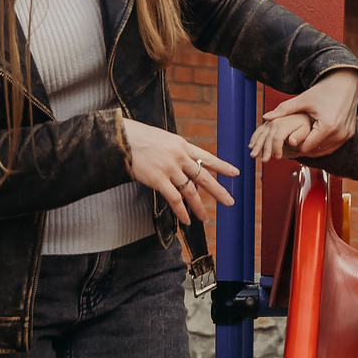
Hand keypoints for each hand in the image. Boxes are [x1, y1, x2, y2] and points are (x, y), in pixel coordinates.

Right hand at [121, 118, 237, 226]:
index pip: (207, 157)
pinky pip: (174, 199)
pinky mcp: (158, 179)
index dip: (222, 166)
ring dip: (198, 206)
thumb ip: (176, 151)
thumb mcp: (164, 139)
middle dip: (218, 190)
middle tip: (230, 201)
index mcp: (182, 145)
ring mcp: (170, 169)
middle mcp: (179, 157)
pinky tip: (186, 220)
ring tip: (205, 218)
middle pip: (204, 177)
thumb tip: (184, 162)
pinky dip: (181, 211)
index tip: (235, 173)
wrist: (121, 138)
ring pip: (190, 192)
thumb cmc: (139, 138)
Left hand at [251, 67, 357, 161]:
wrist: (346, 83)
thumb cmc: (324, 90)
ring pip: (324, 151)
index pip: (306, 146)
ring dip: (313, 148)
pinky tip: (314, 139)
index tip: (286, 140)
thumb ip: (284, 110)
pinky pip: (333, 146)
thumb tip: (265, 117)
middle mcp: (339, 133)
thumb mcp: (303, 100)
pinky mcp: (349, 134)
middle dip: (303, 147)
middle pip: (315, 151)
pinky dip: (323, 145)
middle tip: (291, 143)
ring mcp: (346, 135)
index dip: (294, 144)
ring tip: (301, 141)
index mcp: (327, 126)